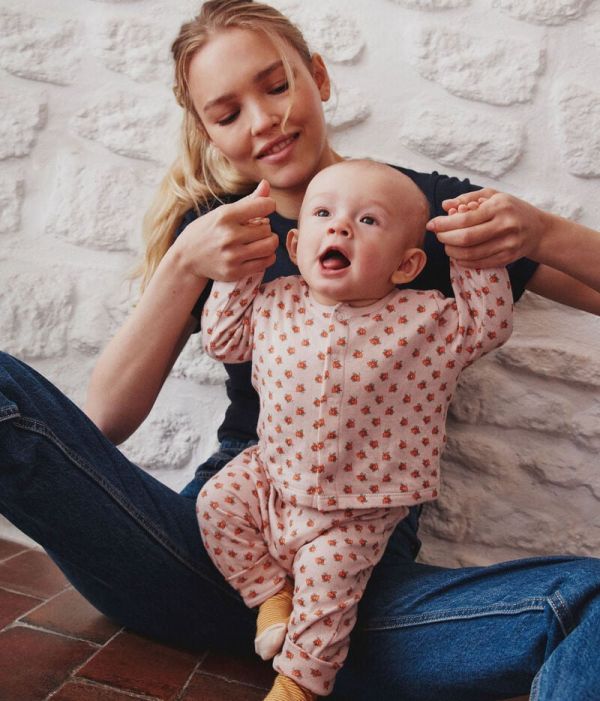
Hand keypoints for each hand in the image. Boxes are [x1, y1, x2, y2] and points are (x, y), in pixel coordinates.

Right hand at [175, 180, 278, 280]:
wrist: (186, 258)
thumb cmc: (207, 231)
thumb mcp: (222, 212)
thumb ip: (248, 201)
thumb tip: (266, 183)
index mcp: (225, 216)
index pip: (264, 206)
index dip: (268, 205)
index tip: (264, 208)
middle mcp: (228, 236)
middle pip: (268, 229)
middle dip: (265, 227)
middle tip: (256, 229)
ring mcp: (232, 256)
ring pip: (270, 246)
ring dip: (269, 242)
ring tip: (260, 241)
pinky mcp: (235, 272)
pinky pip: (266, 262)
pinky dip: (267, 256)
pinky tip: (258, 253)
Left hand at [426, 188, 547, 267]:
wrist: (539, 229)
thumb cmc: (511, 209)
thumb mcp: (493, 196)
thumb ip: (467, 198)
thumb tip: (444, 205)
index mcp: (499, 207)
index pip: (465, 219)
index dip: (444, 224)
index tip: (431, 225)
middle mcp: (505, 226)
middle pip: (466, 238)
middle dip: (446, 239)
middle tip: (438, 236)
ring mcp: (508, 244)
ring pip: (471, 254)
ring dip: (452, 251)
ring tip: (446, 245)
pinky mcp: (508, 258)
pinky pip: (479, 263)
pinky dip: (463, 261)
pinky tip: (457, 255)